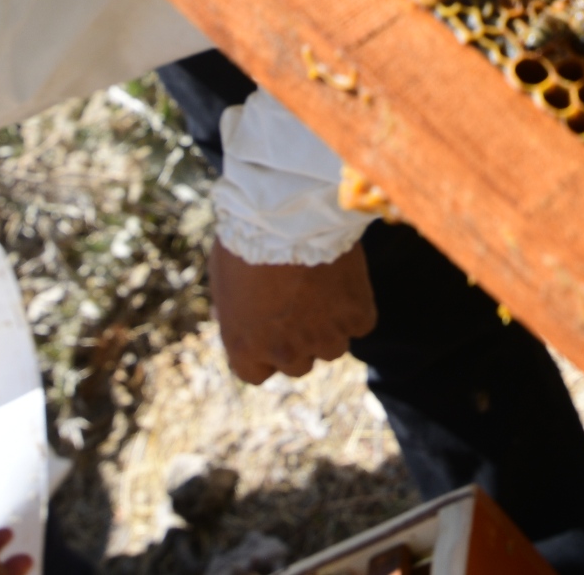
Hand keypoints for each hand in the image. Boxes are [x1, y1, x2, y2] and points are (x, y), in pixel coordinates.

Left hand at [208, 241, 376, 382]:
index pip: (256, 374)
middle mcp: (284, 352)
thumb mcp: (222, 277)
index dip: (265, 352)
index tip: (271, 330)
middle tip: (301, 304)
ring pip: (333, 348)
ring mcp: (324, 336)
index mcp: (245, 347)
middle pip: (298, 366)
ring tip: (324, 287)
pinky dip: (355, 306)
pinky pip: (360, 322)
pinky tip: (344, 278)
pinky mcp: (356, 316)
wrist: (290, 211)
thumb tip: (229, 318)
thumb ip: (231, 309)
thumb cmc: (247, 236)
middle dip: (299, 340)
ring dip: (330, 326)